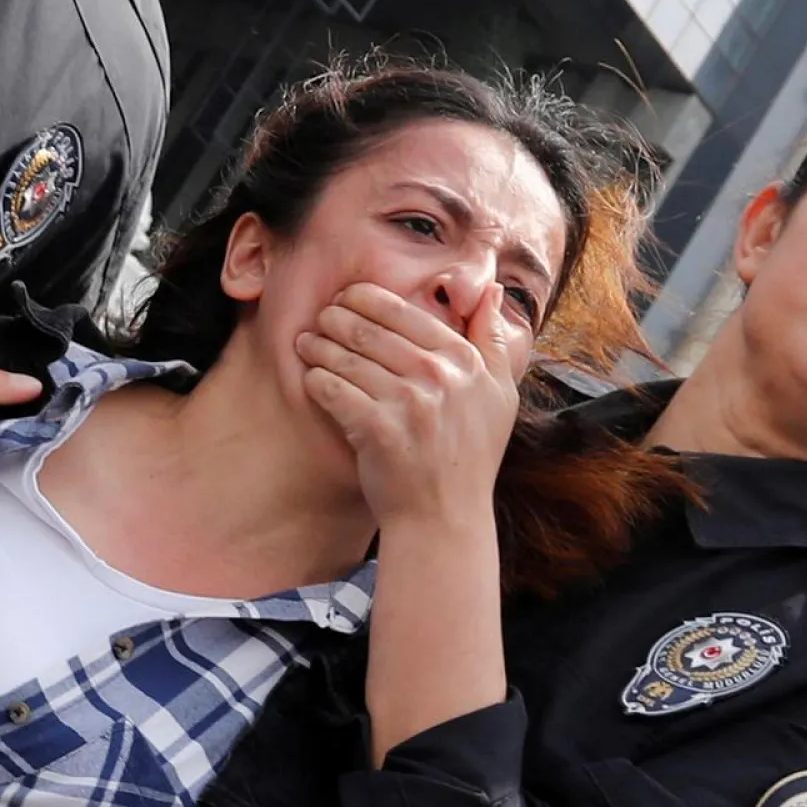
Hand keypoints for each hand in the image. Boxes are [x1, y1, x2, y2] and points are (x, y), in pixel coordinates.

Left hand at [296, 282, 518, 524]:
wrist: (445, 517)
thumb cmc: (470, 456)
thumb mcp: (499, 395)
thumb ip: (494, 340)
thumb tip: (493, 289)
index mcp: (466, 361)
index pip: (406, 312)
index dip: (368, 298)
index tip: (349, 296)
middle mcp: (440, 377)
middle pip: (370, 329)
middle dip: (337, 317)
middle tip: (322, 317)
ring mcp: (409, 402)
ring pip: (347, 356)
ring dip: (320, 345)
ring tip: (307, 343)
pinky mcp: (378, 429)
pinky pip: (333, 389)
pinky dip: (316, 380)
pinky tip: (310, 377)